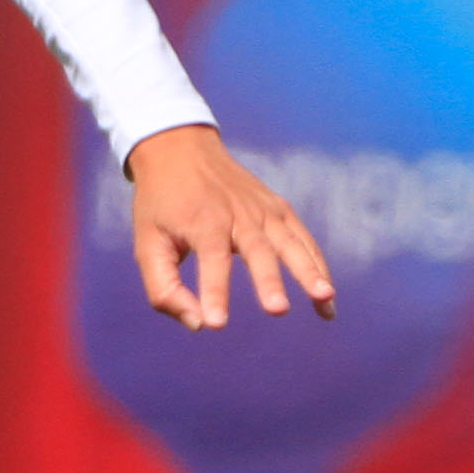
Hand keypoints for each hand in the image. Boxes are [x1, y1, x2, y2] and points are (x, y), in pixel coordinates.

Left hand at [123, 126, 336, 328]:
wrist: (180, 147)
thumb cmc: (161, 203)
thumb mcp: (146, 243)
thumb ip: (164, 289)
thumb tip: (197, 325)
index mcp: (202, 221)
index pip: (211, 260)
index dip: (214, 292)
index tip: (216, 323)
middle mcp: (238, 213)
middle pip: (258, 250)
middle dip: (269, 281)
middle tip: (278, 310)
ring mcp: (264, 209)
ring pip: (291, 243)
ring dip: (309, 272)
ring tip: (325, 299)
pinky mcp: (279, 208)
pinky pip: (303, 239)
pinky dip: (318, 264)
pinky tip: (326, 296)